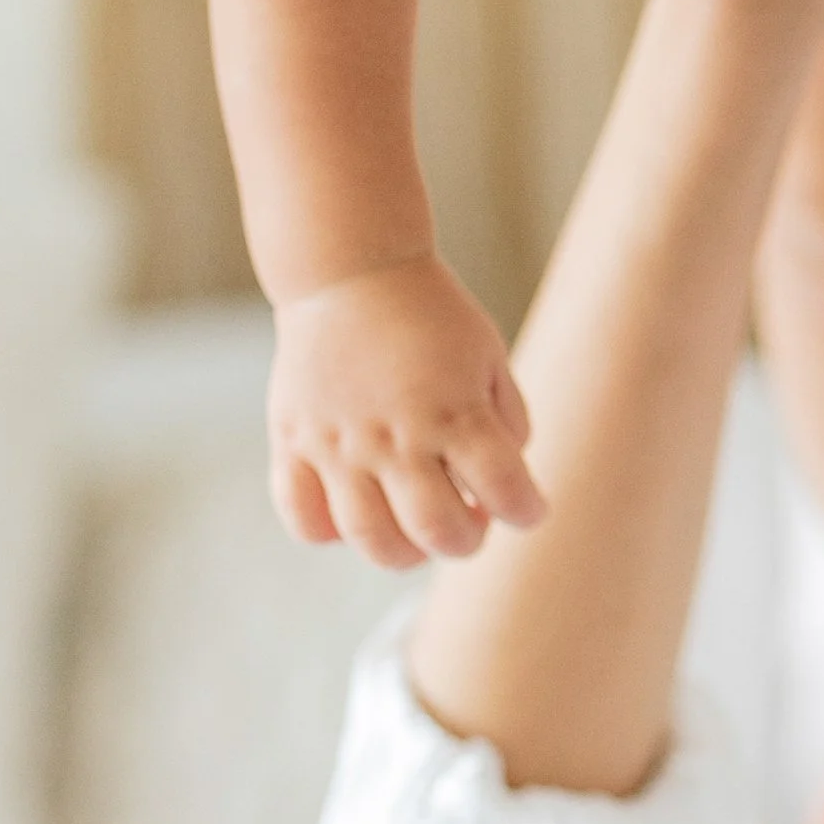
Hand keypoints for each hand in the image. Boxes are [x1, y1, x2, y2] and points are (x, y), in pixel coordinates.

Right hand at [268, 255, 545, 567]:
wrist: (351, 271)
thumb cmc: (431, 317)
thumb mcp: (489, 358)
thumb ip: (506, 424)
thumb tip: (501, 489)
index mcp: (455, 412)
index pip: (507, 493)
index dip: (528, 511)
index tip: (526, 505)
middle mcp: (396, 435)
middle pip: (439, 532)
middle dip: (467, 540)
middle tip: (470, 517)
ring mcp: (339, 444)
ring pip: (372, 538)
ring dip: (406, 552)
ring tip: (416, 527)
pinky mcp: (295, 443)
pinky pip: (304, 518)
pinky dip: (330, 532)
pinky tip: (356, 508)